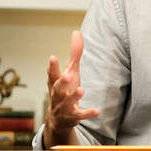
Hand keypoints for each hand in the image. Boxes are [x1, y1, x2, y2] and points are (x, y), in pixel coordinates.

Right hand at [43, 30, 99, 147]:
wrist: (58, 119)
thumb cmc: (65, 89)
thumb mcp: (70, 71)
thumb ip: (74, 53)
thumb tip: (77, 32)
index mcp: (56, 82)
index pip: (52, 73)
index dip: (52, 66)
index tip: (53, 57)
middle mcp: (58, 94)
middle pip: (57, 88)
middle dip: (62, 82)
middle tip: (68, 75)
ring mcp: (64, 106)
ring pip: (67, 102)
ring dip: (73, 97)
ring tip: (81, 90)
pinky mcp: (73, 116)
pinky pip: (80, 115)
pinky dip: (88, 113)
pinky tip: (97, 111)